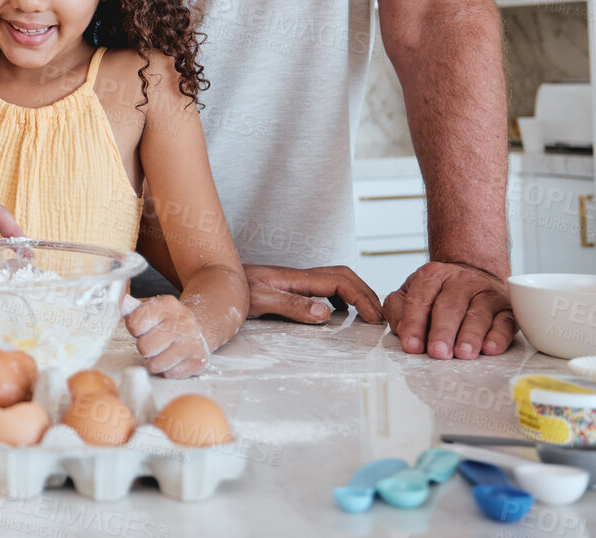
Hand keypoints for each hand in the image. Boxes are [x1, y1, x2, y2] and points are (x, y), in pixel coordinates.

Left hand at [124, 294, 208, 376]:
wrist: (197, 328)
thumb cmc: (166, 320)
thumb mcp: (150, 307)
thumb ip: (131, 309)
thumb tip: (113, 309)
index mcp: (166, 305)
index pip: (134, 324)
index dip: (134, 329)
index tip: (141, 328)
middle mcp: (182, 322)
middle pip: (144, 347)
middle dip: (144, 347)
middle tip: (152, 342)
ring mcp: (192, 342)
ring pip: (155, 364)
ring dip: (154, 360)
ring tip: (161, 351)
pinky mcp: (198, 360)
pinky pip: (169, 373)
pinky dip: (167, 368)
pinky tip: (173, 358)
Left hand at [244, 263, 383, 324]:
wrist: (214, 281)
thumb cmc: (233, 292)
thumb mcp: (261, 301)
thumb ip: (292, 306)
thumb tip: (326, 313)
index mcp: (297, 279)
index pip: (340, 283)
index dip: (362, 299)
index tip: (374, 319)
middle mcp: (299, 276)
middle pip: (343, 276)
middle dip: (366, 293)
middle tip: (381, 317)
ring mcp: (295, 280)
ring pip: (335, 279)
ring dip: (356, 293)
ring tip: (368, 314)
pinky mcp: (289, 286)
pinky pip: (322, 287)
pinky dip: (339, 296)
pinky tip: (337, 312)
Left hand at [382, 260, 514, 359]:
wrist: (474, 272)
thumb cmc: (439, 291)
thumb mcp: (410, 292)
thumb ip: (399, 310)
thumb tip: (403, 332)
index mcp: (432, 276)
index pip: (420, 300)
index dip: (414, 323)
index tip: (412, 345)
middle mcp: (461, 281)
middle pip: (450, 307)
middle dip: (442, 332)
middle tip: (438, 353)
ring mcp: (486, 293)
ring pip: (478, 314)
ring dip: (470, 336)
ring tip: (463, 353)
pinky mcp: (507, 307)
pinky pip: (505, 321)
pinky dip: (498, 336)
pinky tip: (490, 348)